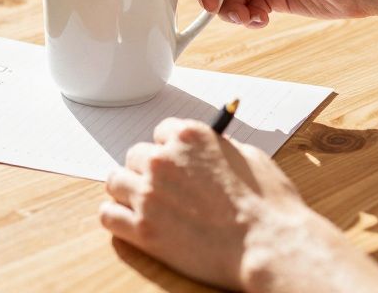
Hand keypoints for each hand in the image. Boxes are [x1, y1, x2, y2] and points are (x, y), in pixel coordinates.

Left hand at [100, 119, 377, 292]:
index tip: (176, 162)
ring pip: (116, 182)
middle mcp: (163, 160)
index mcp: (189, 137)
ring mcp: (149, 194)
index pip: (160, 132)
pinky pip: (108, 215)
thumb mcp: (249, 158)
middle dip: (148, 170)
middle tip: (164, 189)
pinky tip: (131, 223)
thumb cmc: (269, 205)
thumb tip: (208, 149)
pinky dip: (117, 218)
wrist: (268, 246)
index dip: (169, 149)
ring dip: (129, 191)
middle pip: (135, 156)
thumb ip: (219, 148)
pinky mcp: (142, 230)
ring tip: (146, 206)